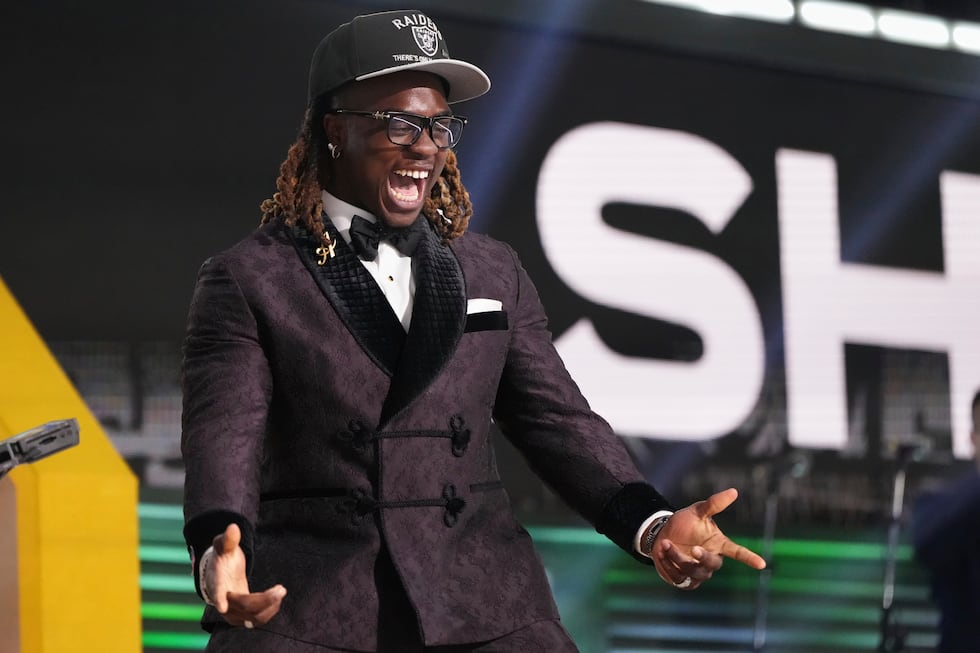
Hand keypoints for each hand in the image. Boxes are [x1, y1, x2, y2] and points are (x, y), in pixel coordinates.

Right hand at [203, 523, 286, 627]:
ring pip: (253, 617)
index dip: (219, 598)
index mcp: (216, 584)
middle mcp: (223, 603)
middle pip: (244, 606)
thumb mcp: (223, 547)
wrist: (221, 576)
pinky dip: (270, 611)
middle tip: (281, 588)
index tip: (222, 606)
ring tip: (281, 591)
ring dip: (270, 607)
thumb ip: (228, 539)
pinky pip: (258, 619)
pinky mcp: (243, 617)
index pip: (217, 592)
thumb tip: (233, 527)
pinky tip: (277, 597)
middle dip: (264, 599)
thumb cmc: (222, 559)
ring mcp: (233, 614)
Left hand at [650, 488, 764, 589]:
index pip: (737, 552)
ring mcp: (698, 572)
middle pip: (713, 564)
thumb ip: (714, 504)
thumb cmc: (684, 523)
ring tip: (666, 543)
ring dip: (678, 558)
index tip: (762, 564)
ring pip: (693, 571)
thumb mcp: (697, 511)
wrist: (661, 534)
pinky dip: (668, 566)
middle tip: (694, 549)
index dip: (748, 558)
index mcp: (718, 544)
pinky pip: (679, 578)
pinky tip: (661, 553)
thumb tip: (734, 491)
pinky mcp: (684, 580)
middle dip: (703, 558)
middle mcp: (710, 560)